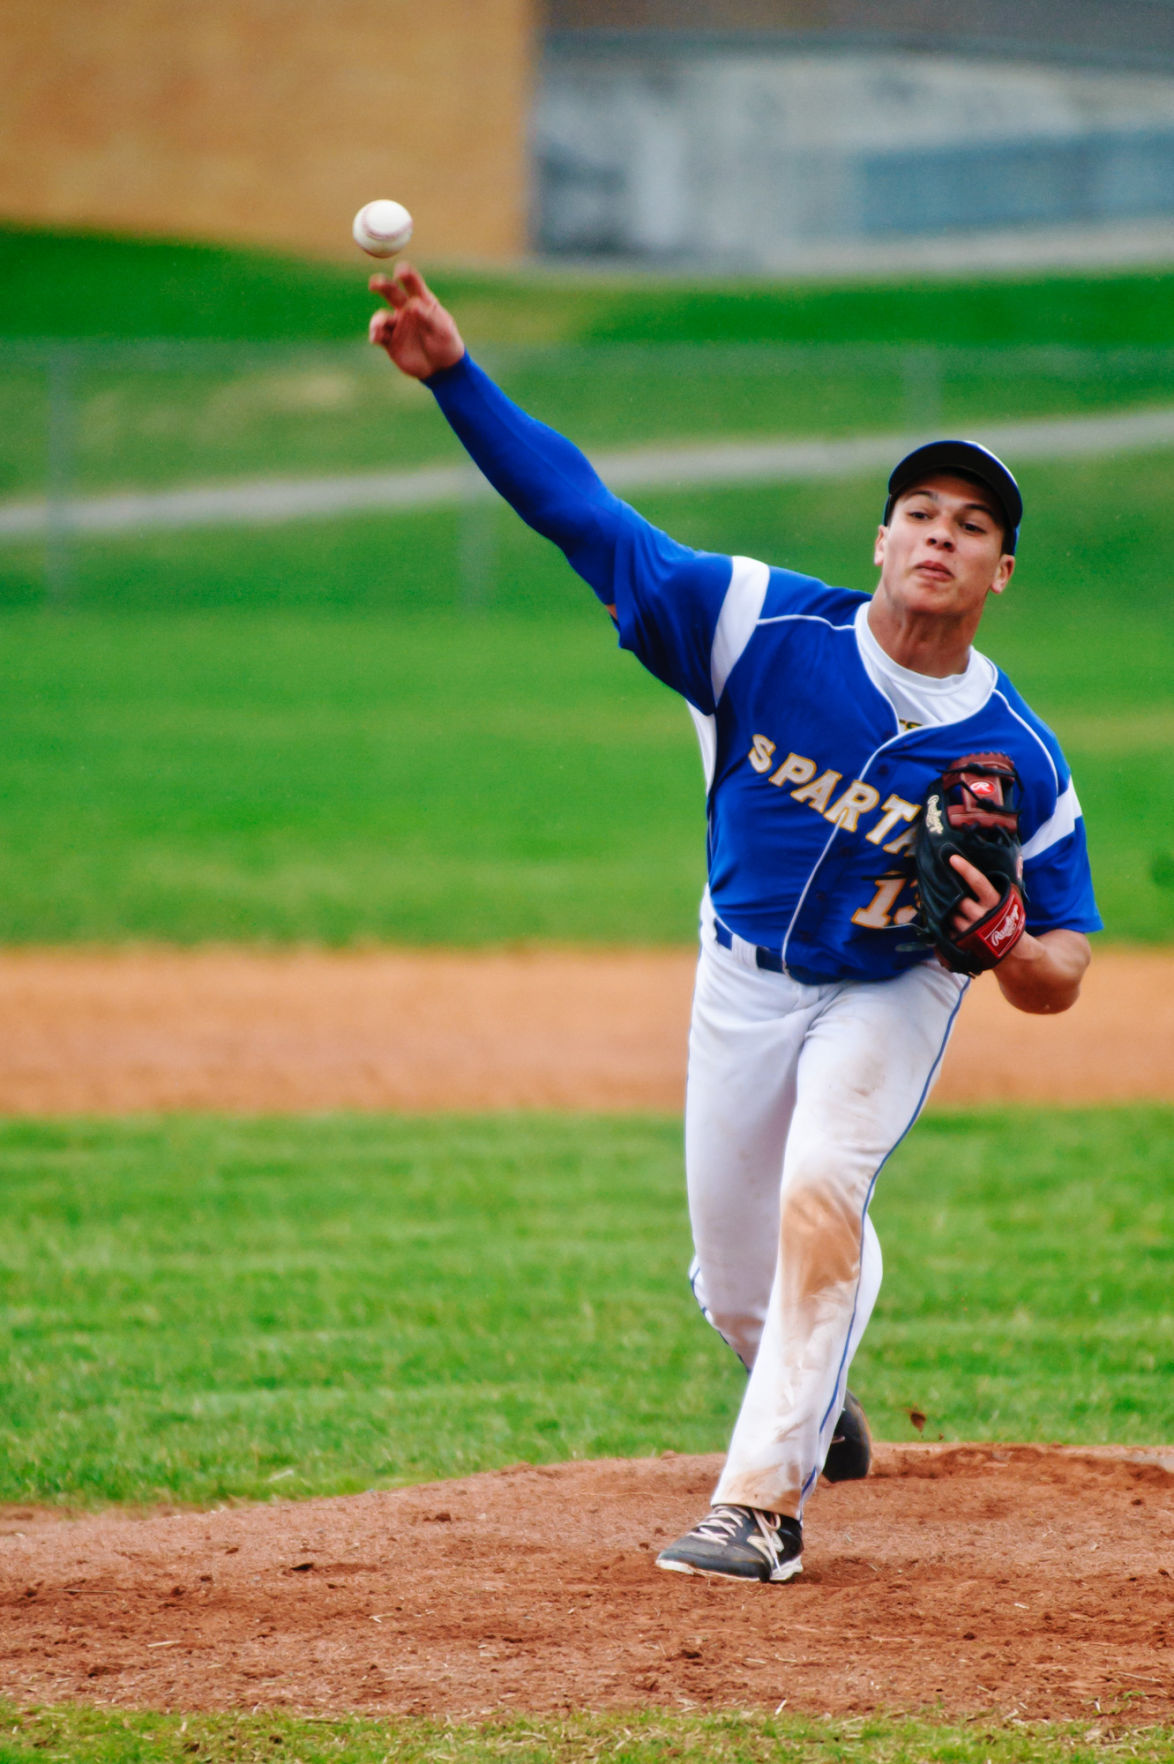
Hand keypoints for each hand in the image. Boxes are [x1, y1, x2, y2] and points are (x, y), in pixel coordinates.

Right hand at [368, 264, 464, 379]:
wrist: (442, 368)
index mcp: (422, 301)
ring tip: (379, 327)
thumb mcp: (442, 330)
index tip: (400, 272)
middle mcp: (406, 309)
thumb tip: (411, 304)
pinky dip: (376, 334)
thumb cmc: (446, 343)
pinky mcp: (390, 341)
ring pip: (382, 317)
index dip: (405, 275)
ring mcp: (396, 325)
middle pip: (391, 293)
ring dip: (378, 320)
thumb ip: (428, 317)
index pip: (412, 284)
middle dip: (382, 285)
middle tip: (374, 283)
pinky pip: (379, 335)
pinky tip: (376, 337)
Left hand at [947, 852, 998, 936]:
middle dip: (953, 897)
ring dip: (949, 912)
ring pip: (950, 916)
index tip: (952, 858)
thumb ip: (988, 888)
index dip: (965, 869)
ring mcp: (972, 932)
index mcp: (995, 902)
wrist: (1012, 949)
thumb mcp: (1003, 901)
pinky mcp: (963, 943)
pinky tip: (953, 925)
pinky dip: (947, 926)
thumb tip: (967, 868)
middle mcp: (983, 916)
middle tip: (951, 893)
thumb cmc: (1003, 918)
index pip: (978, 882)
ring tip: (954, 911)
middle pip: (959, 900)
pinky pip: (947, 930)